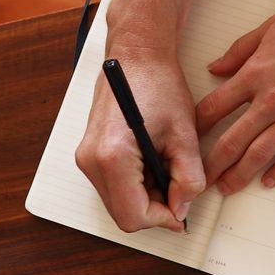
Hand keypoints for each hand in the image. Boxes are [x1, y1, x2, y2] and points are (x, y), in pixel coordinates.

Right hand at [76, 48, 205, 232]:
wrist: (137, 56)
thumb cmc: (159, 84)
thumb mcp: (185, 134)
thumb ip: (188, 177)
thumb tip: (183, 207)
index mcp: (112, 157)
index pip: (134, 216)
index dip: (164, 219)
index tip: (184, 209)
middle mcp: (91, 161)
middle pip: (124, 213)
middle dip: (157, 209)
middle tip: (182, 187)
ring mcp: (86, 158)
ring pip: (119, 202)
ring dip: (149, 196)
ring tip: (171, 167)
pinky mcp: (90, 154)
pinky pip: (115, 186)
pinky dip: (138, 185)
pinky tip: (157, 162)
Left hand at [195, 0, 274, 194]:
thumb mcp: (272, 26)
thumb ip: (241, 51)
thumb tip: (215, 68)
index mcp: (256, 73)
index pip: (214, 109)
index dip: (196, 129)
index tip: (187, 142)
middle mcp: (274, 98)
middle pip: (232, 140)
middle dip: (212, 164)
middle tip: (199, 180)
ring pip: (262, 152)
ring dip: (241, 173)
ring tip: (227, 187)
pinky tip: (270, 181)